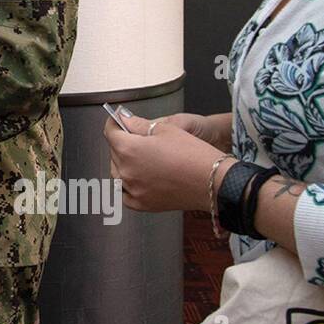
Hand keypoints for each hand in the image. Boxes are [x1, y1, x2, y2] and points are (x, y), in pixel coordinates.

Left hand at [103, 111, 233, 212]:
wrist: (213, 182)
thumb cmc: (193, 154)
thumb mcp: (165, 128)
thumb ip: (138, 124)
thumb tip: (125, 120)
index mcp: (128, 149)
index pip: (110, 132)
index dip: (114, 123)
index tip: (118, 121)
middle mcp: (126, 171)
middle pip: (114, 152)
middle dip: (121, 142)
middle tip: (136, 138)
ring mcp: (133, 190)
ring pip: (117, 173)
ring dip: (123, 163)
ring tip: (140, 157)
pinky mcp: (142, 204)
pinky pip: (125, 194)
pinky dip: (127, 185)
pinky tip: (138, 178)